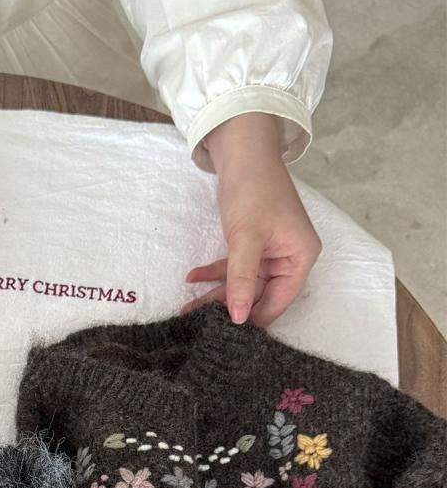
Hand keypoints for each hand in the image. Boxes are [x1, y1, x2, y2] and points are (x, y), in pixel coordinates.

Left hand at [181, 112, 321, 327]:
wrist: (243, 152)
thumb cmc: (253, 190)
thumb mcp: (246, 238)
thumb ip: (242, 279)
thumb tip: (238, 317)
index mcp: (301, 258)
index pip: (278, 301)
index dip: (253, 318)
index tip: (226, 335)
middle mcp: (289, 258)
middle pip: (258, 295)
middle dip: (228, 307)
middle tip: (199, 324)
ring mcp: (270, 253)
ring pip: (241, 284)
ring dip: (215, 293)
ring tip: (186, 307)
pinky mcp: (252, 246)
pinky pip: (233, 268)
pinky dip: (214, 273)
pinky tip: (192, 278)